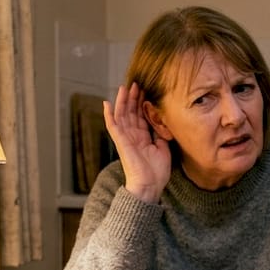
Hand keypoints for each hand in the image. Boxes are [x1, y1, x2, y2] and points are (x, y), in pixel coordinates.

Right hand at [103, 83, 171, 202]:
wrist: (150, 186)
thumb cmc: (157, 172)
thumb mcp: (163, 148)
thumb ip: (161, 135)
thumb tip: (163, 123)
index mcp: (142, 138)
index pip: (141, 116)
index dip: (143, 103)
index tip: (147, 90)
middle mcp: (132, 136)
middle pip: (131, 112)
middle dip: (134, 98)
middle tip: (137, 83)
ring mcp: (125, 138)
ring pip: (122, 115)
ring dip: (123, 101)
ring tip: (125, 87)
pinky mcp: (121, 141)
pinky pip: (112, 126)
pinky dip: (109, 115)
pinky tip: (106, 103)